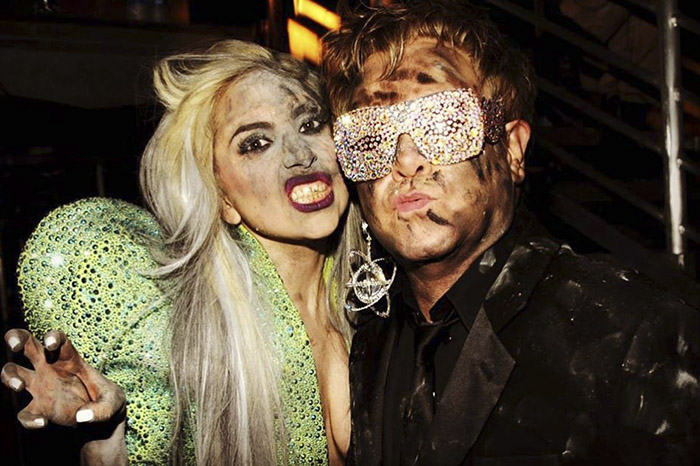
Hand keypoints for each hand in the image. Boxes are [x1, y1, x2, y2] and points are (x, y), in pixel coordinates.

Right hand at [1, 329, 125, 428]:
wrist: (101, 422)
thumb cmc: (107, 402)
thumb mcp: (113, 402)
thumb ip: (102, 409)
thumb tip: (82, 416)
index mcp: (71, 359)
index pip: (58, 340)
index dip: (52, 337)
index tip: (50, 344)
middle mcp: (51, 368)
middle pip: (28, 344)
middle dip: (16, 338)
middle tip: (14, 344)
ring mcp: (41, 388)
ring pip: (14, 372)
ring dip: (10, 376)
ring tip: (19, 386)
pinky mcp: (38, 409)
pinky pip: (24, 413)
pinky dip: (29, 420)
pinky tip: (42, 423)